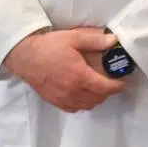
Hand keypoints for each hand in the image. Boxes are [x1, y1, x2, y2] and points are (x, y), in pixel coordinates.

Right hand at [4, 27, 125, 112]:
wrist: (25, 57)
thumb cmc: (49, 46)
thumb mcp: (73, 38)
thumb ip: (95, 40)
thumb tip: (113, 40)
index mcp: (80, 76)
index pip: (105, 87)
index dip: (117, 86)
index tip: (122, 82)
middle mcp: (73, 91)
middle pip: (98, 98)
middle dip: (108, 92)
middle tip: (110, 81)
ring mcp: (63, 99)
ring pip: (87, 105)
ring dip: (96, 98)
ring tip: (98, 87)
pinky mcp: (55, 102)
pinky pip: (75, 108)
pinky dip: (83, 103)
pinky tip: (82, 94)